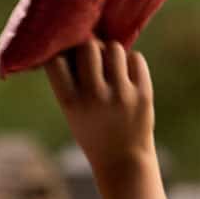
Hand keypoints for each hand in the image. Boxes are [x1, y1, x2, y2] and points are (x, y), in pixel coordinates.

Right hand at [45, 39, 154, 173]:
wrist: (122, 161)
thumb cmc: (92, 130)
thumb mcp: (72, 111)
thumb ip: (71, 80)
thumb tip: (77, 38)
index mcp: (70, 102)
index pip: (56, 61)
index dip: (59, 53)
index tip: (65, 57)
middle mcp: (94, 96)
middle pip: (87, 46)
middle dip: (89, 46)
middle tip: (92, 55)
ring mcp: (121, 94)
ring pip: (114, 48)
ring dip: (111, 51)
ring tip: (110, 63)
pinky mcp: (143, 93)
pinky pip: (136, 58)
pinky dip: (130, 62)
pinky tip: (126, 74)